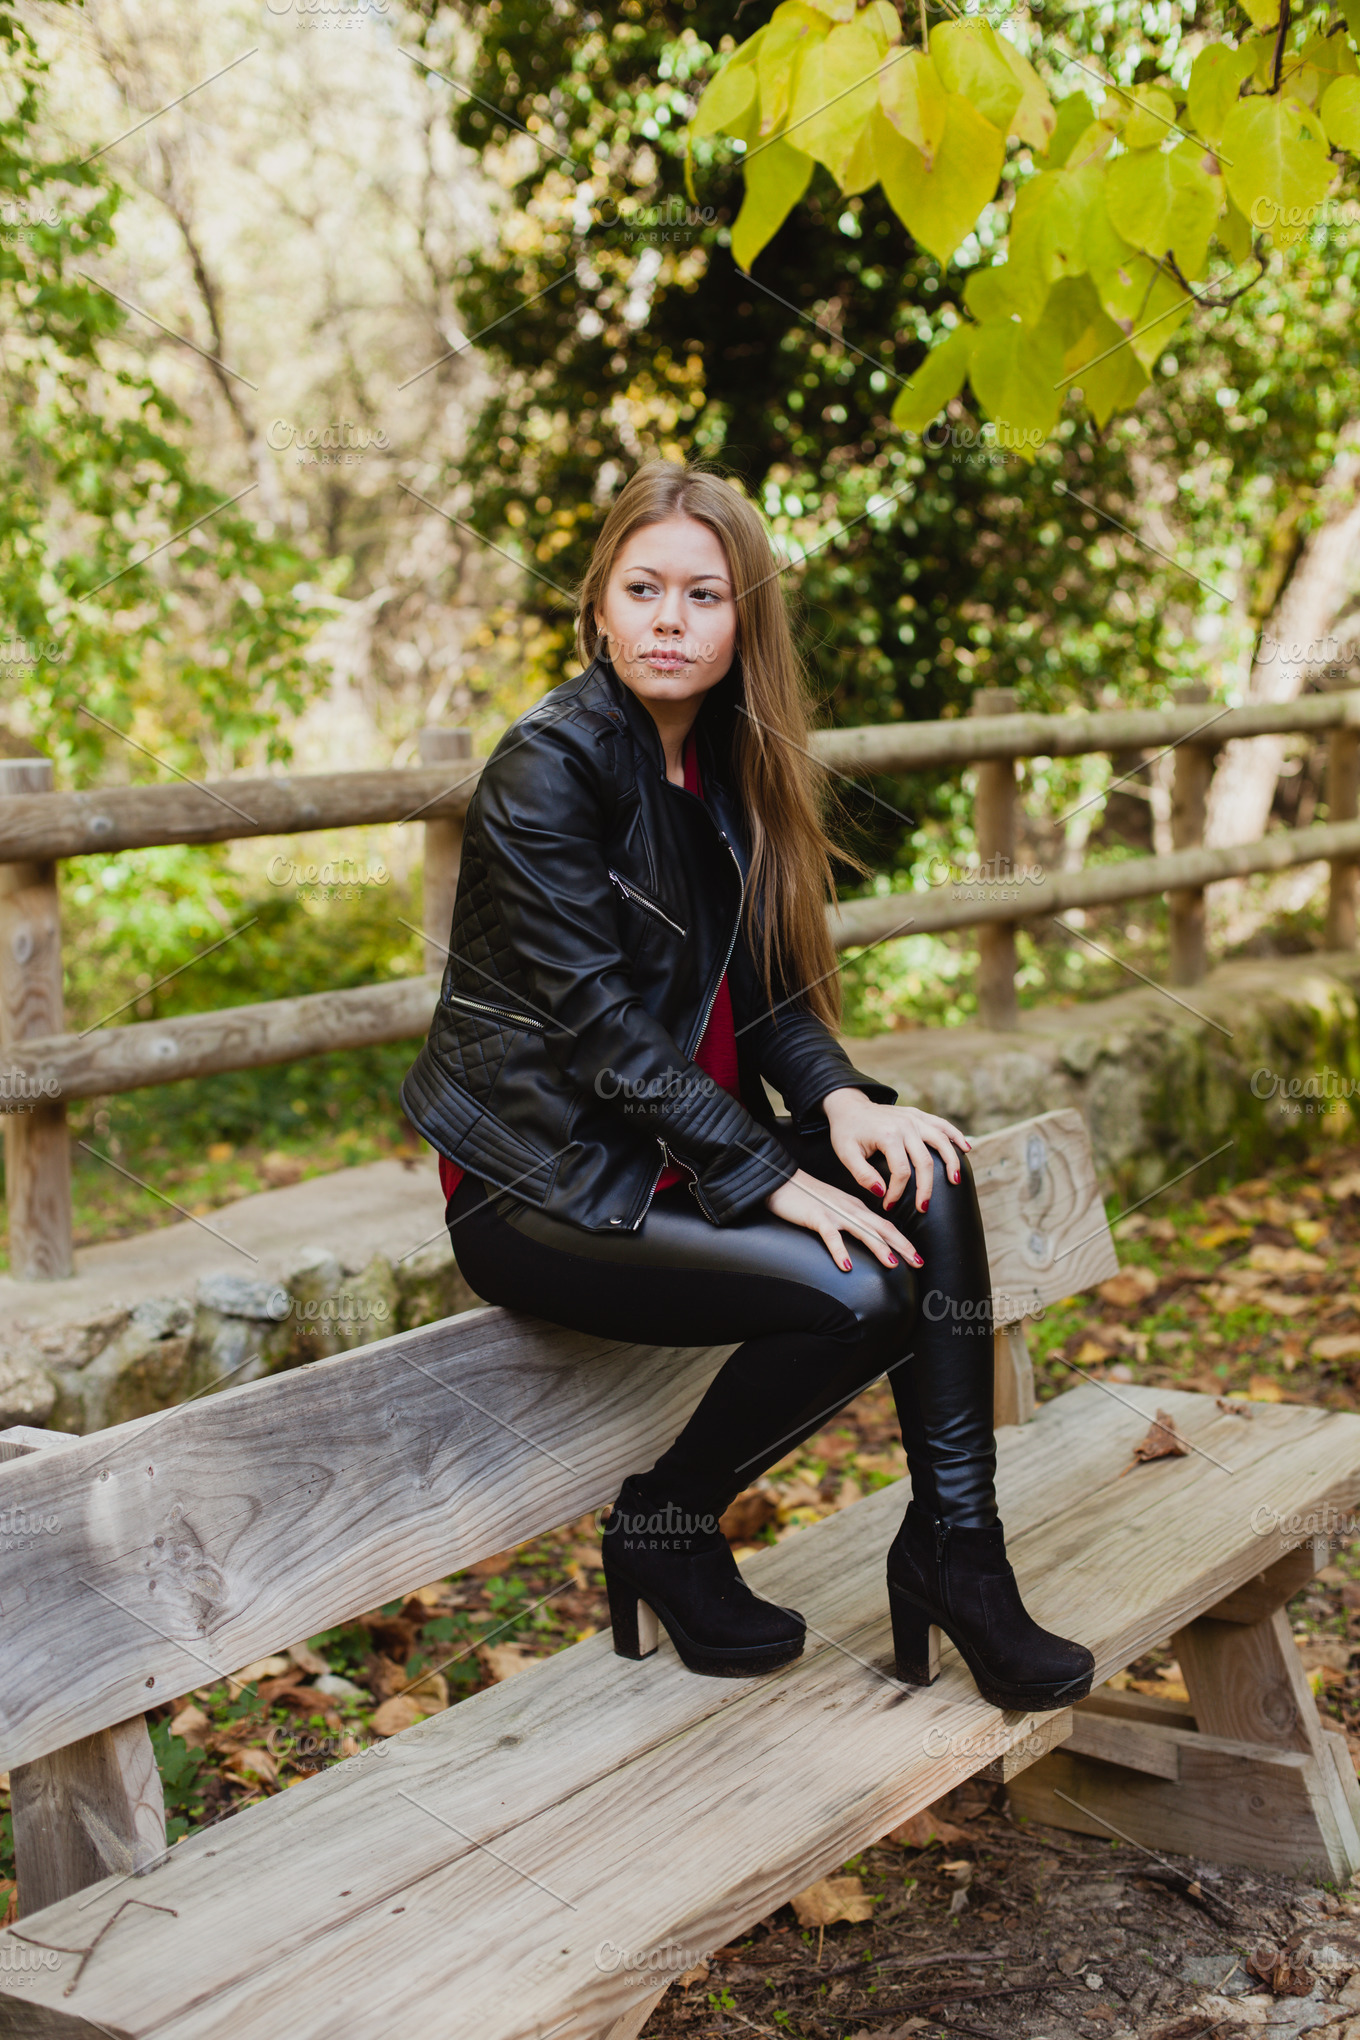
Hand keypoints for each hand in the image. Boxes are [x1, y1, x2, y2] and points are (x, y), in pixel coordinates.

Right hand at [764, 1168, 920, 1272]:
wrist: (781, 1181)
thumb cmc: (806, 1198)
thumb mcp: (834, 1209)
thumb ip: (849, 1222)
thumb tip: (864, 1238)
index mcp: (856, 1208)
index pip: (884, 1226)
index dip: (902, 1241)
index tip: (917, 1256)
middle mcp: (850, 1210)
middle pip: (881, 1228)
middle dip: (902, 1246)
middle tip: (919, 1262)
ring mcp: (834, 1213)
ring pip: (862, 1231)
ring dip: (879, 1248)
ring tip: (894, 1264)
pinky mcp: (816, 1217)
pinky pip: (830, 1236)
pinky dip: (839, 1251)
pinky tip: (847, 1266)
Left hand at [821, 1088, 970, 1213]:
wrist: (849, 1106)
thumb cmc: (847, 1131)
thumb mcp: (846, 1154)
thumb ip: (862, 1174)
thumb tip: (881, 1191)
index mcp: (888, 1135)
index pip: (901, 1171)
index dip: (897, 1192)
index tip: (889, 1205)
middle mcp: (905, 1125)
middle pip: (924, 1160)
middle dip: (926, 1188)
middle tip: (923, 1208)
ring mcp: (914, 1118)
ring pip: (941, 1141)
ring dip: (951, 1161)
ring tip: (954, 1181)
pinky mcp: (918, 1115)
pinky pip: (942, 1124)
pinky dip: (956, 1135)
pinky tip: (966, 1149)